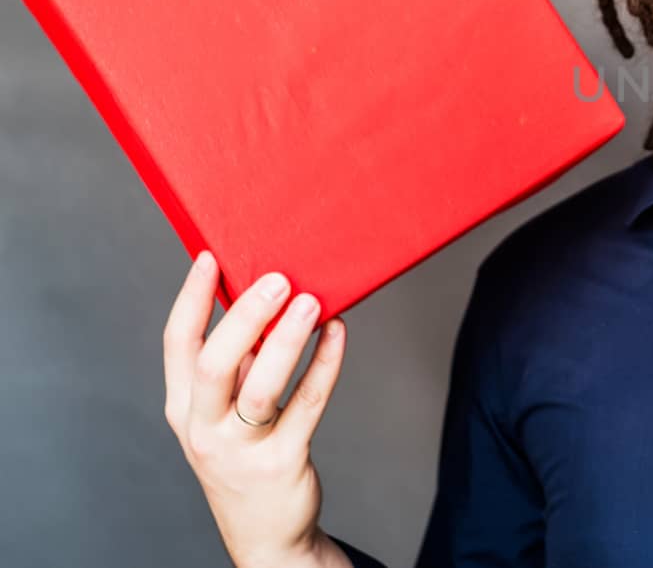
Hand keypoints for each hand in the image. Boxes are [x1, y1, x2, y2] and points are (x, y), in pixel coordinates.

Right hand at [162, 250, 350, 567]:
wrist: (266, 532)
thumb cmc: (248, 453)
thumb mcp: (227, 411)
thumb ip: (238, 363)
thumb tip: (267, 299)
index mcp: (183, 407)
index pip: (177, 345)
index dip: (191, 299)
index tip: (209, 256)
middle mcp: (203, 427)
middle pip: (214, 365)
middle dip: (243, 317)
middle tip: (276, 278)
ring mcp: (241, 449)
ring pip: (261, 388)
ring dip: (287, 340)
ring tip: (313, 301)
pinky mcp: (283, 461)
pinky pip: (308, 405)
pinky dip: (325, 364)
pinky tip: (338, 332)